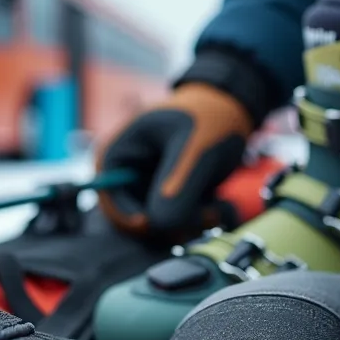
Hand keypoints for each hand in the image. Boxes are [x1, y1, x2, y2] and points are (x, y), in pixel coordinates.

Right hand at [97, 82, 252, 236]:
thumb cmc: (208, 118)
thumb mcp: (195, 148)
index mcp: (118, 153)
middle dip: (167, 224)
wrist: (231, 113)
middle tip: (205, 218)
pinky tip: (215, 209)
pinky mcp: (168, 197)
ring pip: (158, 224)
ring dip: (186, 225)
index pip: (109, 196)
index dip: (127, 217)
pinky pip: (175, 223)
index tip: (155, 226)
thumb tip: (156, 224)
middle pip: (133, 216)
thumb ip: (177, 184)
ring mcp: (148, 187)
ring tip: (214, 211)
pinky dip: (193, 222)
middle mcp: (128, 173)